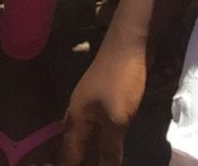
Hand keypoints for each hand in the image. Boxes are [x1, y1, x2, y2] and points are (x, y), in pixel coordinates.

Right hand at [62, 34, 147, 164]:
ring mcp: (91, 105)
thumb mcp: (117, 119)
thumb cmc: (120, 79)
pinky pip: (98, 129)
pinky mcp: (104, 100)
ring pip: (86, 138)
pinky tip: (108, 147)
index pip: (67, 156)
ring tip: (96, 162)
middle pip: (74, 147)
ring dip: (90, 153)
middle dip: (78, 161)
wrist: (130, 43)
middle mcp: (79, 114)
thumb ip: (109, 148)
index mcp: (76, 119)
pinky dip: (101, 142)